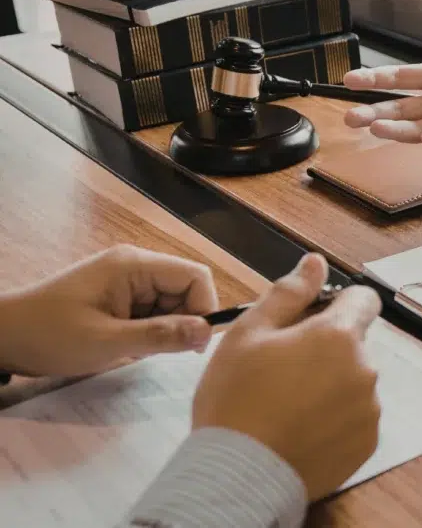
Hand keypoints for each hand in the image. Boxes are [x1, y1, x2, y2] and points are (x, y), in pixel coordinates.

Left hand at [0, 245, 216, 376]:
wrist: (2, 337)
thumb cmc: (50, 336)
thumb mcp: (107, 341)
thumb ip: (160, 336)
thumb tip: (207, 332)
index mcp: (134, 265)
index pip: (195, 276)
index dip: (204, 307)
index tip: (193, 343)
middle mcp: (134, 266)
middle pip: (185, 289)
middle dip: (183, 321)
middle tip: (162, 351)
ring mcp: (125, 280)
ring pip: (170, 303)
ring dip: (164, 329)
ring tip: (137, 349)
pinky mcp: (117, 296)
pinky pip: (152, 310)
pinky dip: (149, 331)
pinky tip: (127, 345)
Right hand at [192, 253, 382, 501]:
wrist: (237, 474)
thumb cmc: (236, 399)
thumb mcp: (249, 333)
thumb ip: (289, 292)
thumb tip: (316, 262)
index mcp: (339, 336)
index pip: (364, 300)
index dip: (339, 303)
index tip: (313, 319)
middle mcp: (365, 370)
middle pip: (355, 344)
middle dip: (327, 349)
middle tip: (284, 369)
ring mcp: (369, 409)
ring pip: (355, 382)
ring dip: (332, 384)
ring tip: (289, 404)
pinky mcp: (367, 443)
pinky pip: (356, 418)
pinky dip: (335, 418)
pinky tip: (301, 428)